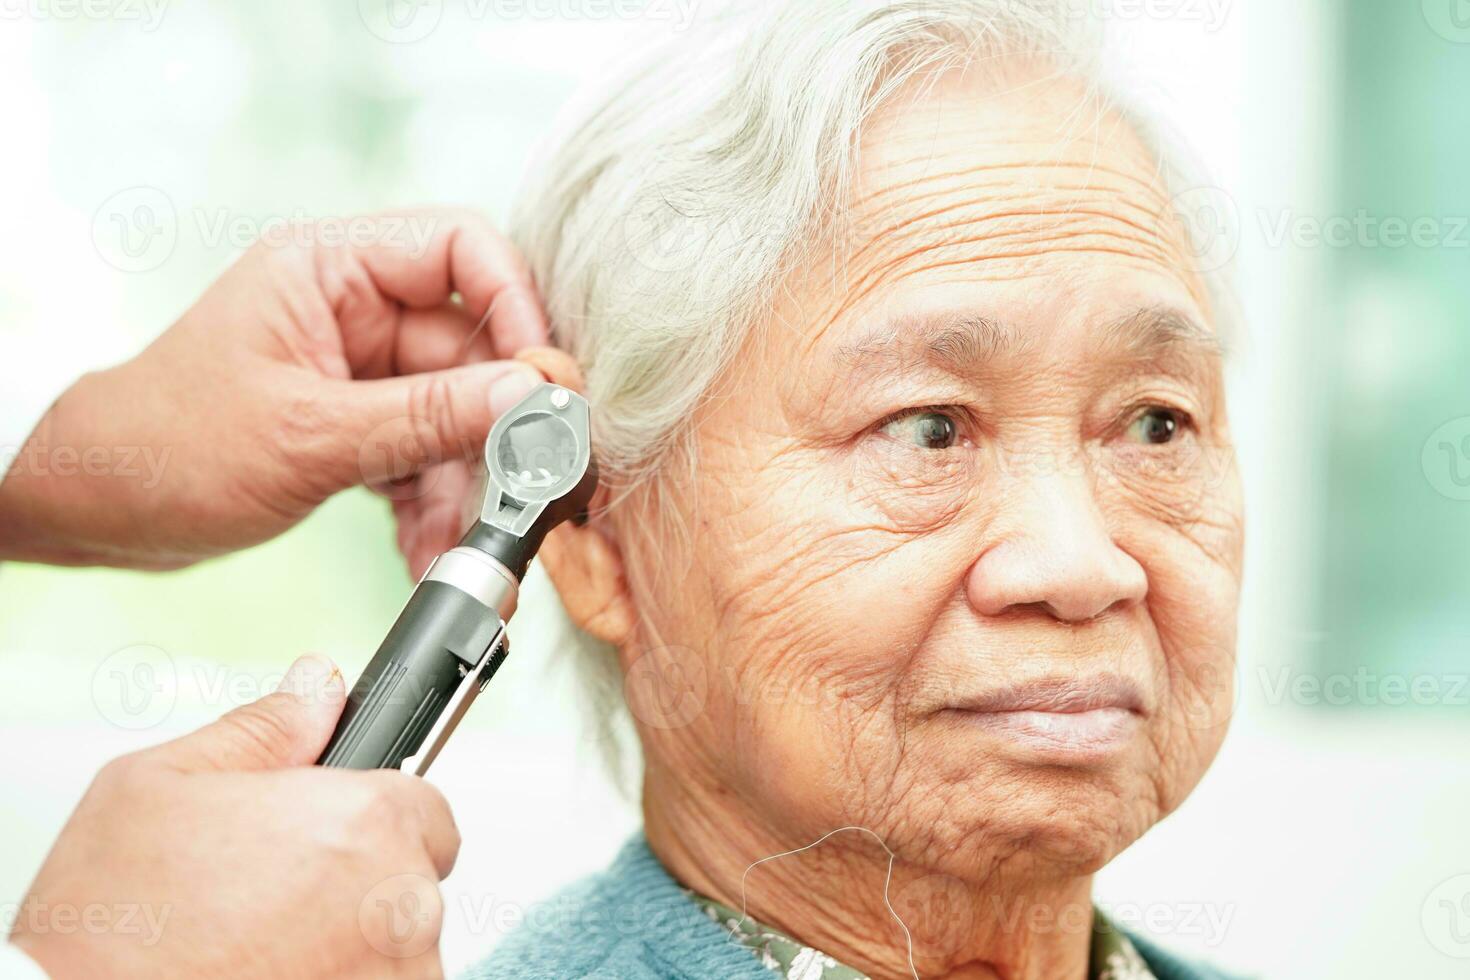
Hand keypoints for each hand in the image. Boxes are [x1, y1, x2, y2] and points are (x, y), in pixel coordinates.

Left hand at [0, 209, 547, 574]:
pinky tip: (422, 549)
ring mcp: (359, 367)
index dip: (515, 308)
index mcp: (331, 268)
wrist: (102, 508)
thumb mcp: (309, 436)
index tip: (543, 383)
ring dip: (462, 485)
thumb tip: (533, 398)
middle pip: (471, 348)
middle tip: (519, 491)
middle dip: (492, 430)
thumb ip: (429, 417)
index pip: (463, 248)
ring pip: (456, 412)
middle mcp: (354, 308)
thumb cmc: (171, 449)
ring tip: (449, 548)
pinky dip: (431, 503)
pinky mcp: (358, 421)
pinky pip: (425, 452)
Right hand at [9, 655, 458, 979]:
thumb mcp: (164, 785)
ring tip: (262, 949)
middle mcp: (399, 904)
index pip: (426, 811)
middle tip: (271, 901)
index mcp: (366, 822)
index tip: (328, 844)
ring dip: (350, 949)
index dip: (373, 824)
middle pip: (411, 883)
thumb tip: (318, 684)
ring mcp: (395, 976)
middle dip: (355, 887)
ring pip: (398, 951)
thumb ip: (264, 730)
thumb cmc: (110, 926)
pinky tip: (273, 975)